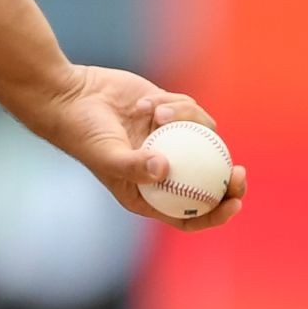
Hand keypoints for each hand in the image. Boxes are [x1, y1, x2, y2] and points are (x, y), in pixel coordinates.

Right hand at [43, 65, 246, 231]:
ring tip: (156, 113)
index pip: (190, 213)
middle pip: (207, 179)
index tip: (234, 202)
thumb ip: (134, 167)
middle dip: (228, 179)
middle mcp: (162, 168)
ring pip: (201, 136)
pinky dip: (174, 106)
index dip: (217, 213)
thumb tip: (166, 169)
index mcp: (149, 192)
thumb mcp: (107, 156)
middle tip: (239, 171)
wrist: (69, 95)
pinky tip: (146, 103)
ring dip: (186, 122)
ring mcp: (167, 139)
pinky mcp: (166, 112)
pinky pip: (189, 110)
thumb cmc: (82, 133)